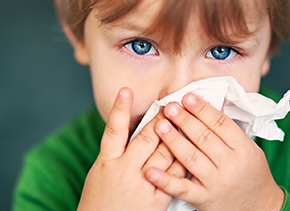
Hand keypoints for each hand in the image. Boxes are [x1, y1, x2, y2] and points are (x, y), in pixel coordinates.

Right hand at [77, 88, 184, 210]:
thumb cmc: (98, 201)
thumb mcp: (99, 172)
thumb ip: (114, 152)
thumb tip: (128, 130)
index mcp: (107, 162)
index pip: (114, 130)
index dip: (120, 109)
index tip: (126, 90)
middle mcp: (124, 170)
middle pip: (146, 138)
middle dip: (161, 119)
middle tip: (171, 103)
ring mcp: (142, 185)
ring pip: (164, 154)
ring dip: (177, 135)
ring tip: (185, 119)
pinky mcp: (156, 200)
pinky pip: (174, 176)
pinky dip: (183, 161)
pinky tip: (191, 149)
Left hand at [145, 93, 283, 210]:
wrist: (261, 209)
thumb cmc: (252, 175)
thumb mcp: (249, 150)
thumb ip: (230, 133)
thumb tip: (207, 107)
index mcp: (244, 149)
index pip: (221, 124)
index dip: (202, 109)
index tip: (187, 97)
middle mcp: (231, 165)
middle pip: (204, 138)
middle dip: (184, 120)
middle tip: (169, 106)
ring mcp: (217, 183)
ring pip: (192, 158)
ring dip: (173, 140)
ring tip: (160, 125)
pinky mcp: (204, 199)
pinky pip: (182, 188)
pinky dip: (165, 180)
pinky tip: (151, 171)